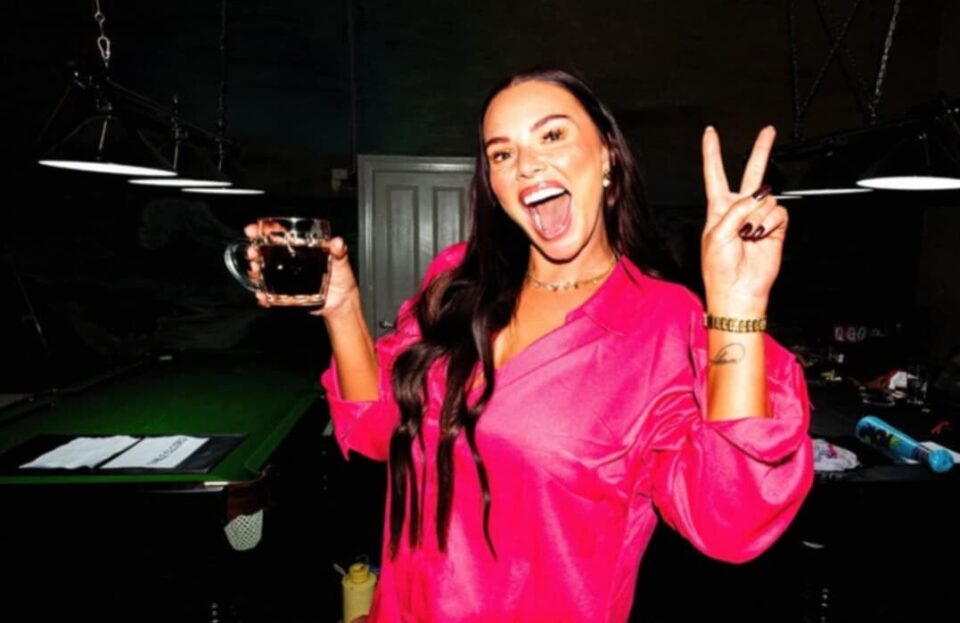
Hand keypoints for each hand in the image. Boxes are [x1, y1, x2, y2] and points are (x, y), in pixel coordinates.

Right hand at [243, 224, 359, 315]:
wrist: (342, 301)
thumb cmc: (341, 277)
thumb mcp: (341, 261)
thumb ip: (339, 251)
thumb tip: (337, 242)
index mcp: (300, 249)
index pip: (279, 235)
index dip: (265, 231)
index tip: (253, 230)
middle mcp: (290, 262)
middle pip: (266, 252)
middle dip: (255, 250)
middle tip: (252, 252)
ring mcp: (286, 278)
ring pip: (264, 272)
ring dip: (255, 271)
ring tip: (254, 271)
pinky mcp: (287, 293)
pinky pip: (272, 294)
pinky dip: (264, 296)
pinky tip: (262, 296)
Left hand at [700, 126, 786, 315]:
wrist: (738, 290)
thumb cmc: (719, 268)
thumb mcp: (717, 234)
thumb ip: (735, 210)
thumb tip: (757, 197)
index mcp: (718, 208)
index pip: (715, 174)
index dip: (712, 153)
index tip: (711, 133)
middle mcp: (739, 209)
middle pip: (751, 173)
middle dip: (760, 151)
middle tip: (768, 131)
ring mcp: (757, 217)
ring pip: (766, 198)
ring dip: (757, 217)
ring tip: (748, 236)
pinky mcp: (774, 227)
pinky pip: (778, 212)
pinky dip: (769, 224)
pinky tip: (761, 236)